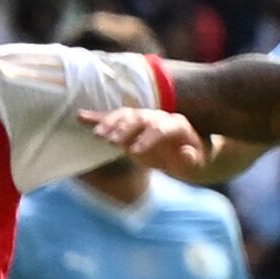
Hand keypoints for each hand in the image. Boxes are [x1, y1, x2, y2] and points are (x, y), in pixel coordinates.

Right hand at [79, 105, 210, 173]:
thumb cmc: (193, 157)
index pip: (160, 128)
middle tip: (111, 142)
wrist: (187, 149)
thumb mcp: (198, 162)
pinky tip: (80, 117)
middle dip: (124, 129)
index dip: (147, 138)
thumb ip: (192, 159)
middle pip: (138, 118)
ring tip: (97, 135)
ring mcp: (142, 118)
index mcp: (176, 125)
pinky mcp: (130, 124)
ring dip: (109, 123)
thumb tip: (185, 153)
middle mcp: (158, 117)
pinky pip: (113, 118)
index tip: (134, 152)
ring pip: (124, 116)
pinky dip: (97, 117)